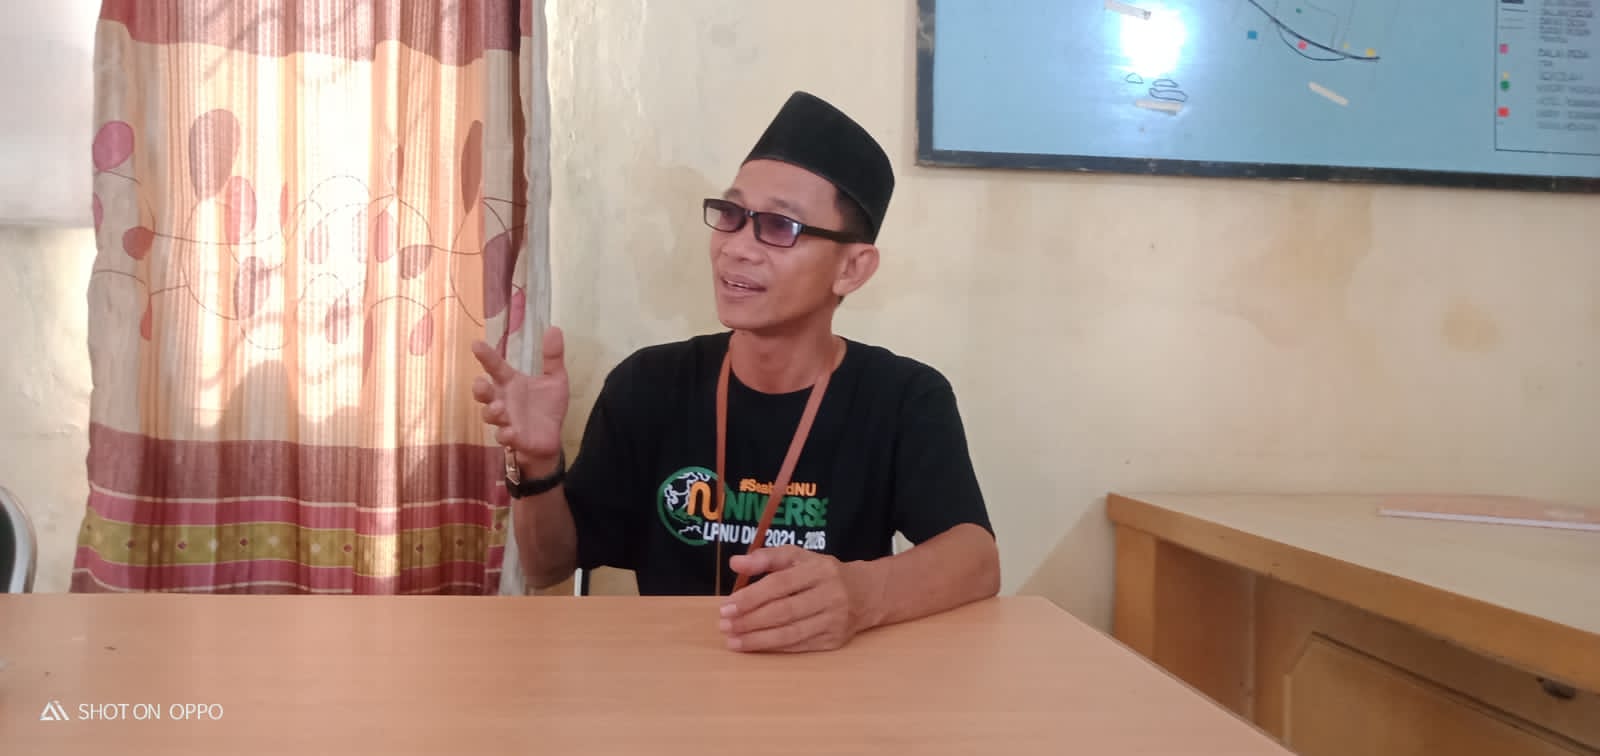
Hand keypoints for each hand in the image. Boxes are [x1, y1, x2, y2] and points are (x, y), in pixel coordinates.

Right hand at [471, 326, 568, 472]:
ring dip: (492, 411)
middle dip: (479, 389)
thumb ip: (552, 357)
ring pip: (489, 415)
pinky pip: (503, 436)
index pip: (495, 367)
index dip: (486, 356)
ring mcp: (505, 420)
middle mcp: (503, 399)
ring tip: (499, 408)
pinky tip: (511, 433)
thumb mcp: (555, 379)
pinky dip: (506, 434)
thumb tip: (554, 328)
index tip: (476, 344)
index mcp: (511, 383)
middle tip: (480, 383)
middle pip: (484, 393)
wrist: (551, 437)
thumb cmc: (547, 406)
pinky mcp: (512, 438)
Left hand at [718, 546, 875, 652]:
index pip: (780, 585)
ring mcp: (834, 621)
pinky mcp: (834, 641)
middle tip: (724, 625)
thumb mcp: (799, 557)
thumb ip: (766, 558)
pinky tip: (754, 646)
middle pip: (784, 611)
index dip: (751, 597)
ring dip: (758, 639)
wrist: (867, 594)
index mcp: (820, 570)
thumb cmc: (824, 573)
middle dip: (750, 621)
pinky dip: (774, 647)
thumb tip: (735, 563)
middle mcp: (830, 595)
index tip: (726, 606)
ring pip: (791, 633)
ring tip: (733, 641)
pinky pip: (799, 646)